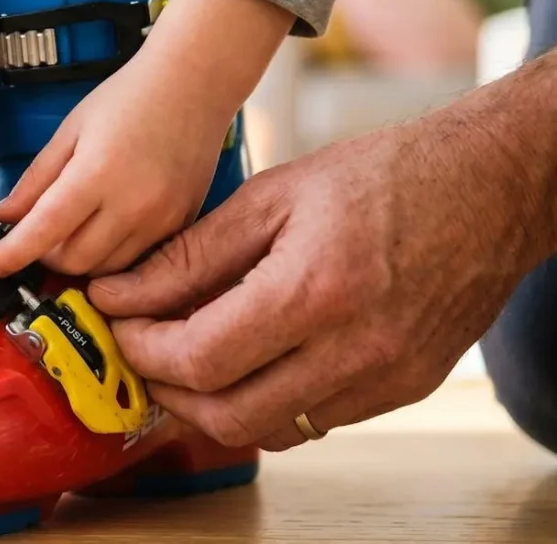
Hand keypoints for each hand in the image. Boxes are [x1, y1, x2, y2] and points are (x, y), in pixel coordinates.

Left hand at [0, 58, 233, 277]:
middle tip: (39, 233)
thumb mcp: (70, 131)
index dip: (12, 255)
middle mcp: (133, 203)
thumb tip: (6, 216)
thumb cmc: (132, 98)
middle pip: (74, 261)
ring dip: (80, 258)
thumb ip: (35, 179)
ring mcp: (161, 218)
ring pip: (106, 269)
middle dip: (46, 255)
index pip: (44, 231)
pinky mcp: (180, 224)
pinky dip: (112, 253)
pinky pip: (137, 259)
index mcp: (97, 173)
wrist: (194, 83)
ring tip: (74, 227)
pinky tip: (105, 226)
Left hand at [86, 71, 556, 450]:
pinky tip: (248, 361)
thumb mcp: (272, 195)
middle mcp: (354, 348)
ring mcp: (384, 378)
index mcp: (315, 289)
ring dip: (211, 405)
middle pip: (226, 414)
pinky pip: (313, 423)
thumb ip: (190, 254)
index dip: (142, 349)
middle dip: (166, 388)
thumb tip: (119, 293)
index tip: (117, 323)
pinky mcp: (403, 390)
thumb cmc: (382, 176)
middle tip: (141, 349)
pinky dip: (265, 404)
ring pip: (267, 431)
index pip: (199, 358)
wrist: (490, 187)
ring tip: (186, 357)